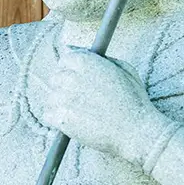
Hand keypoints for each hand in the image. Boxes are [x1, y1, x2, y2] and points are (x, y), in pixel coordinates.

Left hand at [44, 47, 173, 165]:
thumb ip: (102, 59)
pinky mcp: (61, 119)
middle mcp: (71, 78)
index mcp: (84, 62)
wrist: (136, 131)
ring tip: (77, 111)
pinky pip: (47, 115)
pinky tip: (71, 121)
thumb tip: (88, 54)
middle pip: (55, 78)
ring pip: (51, 97)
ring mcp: (64, 99)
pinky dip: (56, 119)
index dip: (70, 69)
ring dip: (60, 103)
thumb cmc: (135, 100)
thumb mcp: (125, 69)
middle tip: (77, 97)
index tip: (76, 77)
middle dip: (64, 85)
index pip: (64, 59)